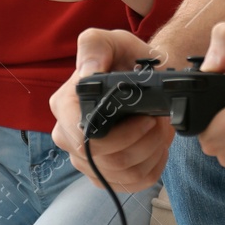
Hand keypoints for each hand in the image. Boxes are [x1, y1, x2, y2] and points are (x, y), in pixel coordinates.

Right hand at [50, 28, 176, 192]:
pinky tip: (156, 146)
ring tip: (160, 128)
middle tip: (160, 120)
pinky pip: (132, 184)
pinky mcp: (102, 174)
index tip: (147, 116)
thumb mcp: (112, 41)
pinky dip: (153, 166)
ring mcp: (84, 159)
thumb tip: (87, 73)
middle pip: (110, 160)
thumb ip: (95, 46)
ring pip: (124, 175)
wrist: (142, 77)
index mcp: (64, 106)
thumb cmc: (126, 58)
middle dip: (145, 142)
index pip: (85, 139)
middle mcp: (68, 136)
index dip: (122, 135)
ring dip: (153, 152)